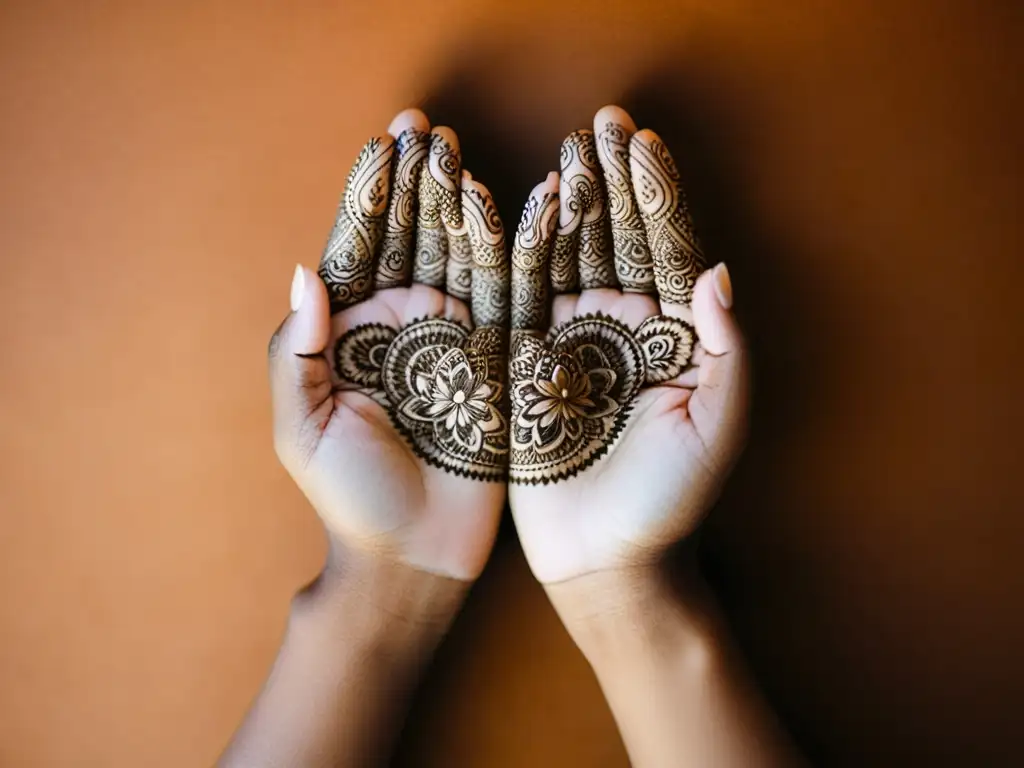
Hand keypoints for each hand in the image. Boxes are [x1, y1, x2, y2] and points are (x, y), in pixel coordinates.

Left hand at [269, 109, 509, 580]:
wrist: (417, 557)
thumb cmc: (352, 500)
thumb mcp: (303, 431)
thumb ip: (295, 356)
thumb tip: (303, 273)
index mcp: (352, 339)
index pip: (361, 253)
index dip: (372, 199)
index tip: (384, 147)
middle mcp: (404, 332)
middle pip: (413, 244)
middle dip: (420, 187)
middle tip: (430, 132)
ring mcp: (455, 345)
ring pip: (462, 262)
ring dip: (465, 208)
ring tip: (469, 158)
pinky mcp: (501, 365)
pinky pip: (509, 303)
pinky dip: (517, 257)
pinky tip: (527, 212)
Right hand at [508, 106, 747, 583]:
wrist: (603, 560)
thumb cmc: (668, 504)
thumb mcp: (714, 430)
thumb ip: (725, 353)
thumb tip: (718, 273)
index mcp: (674, 340)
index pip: (666, 252)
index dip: (656, 197)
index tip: (642, 145)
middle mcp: (625, 333)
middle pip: (618, 242)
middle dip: (614, 183)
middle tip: (604, 127)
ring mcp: (574, 345)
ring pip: (571, 259)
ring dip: (571, 204)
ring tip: (568, 153)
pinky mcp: (526, 366)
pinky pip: (523, 301)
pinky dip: (523, 254)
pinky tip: (523, 210)